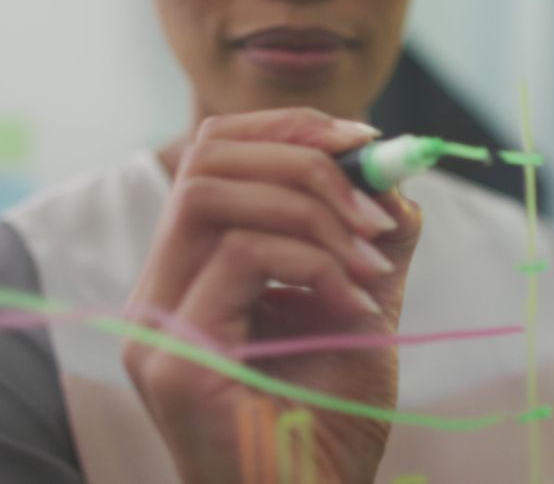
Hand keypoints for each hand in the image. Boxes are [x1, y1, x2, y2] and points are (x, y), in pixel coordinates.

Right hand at [122, 108, 421, 483]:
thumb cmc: (333, 426)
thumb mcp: (361, 314)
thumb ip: (372, 245)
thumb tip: (395, 176)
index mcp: (195, 275)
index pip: (213, 156)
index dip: (287, 129)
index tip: (363, 140)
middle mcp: (161, 292)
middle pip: (207, 159)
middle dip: (306, 162)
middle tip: (376, 207)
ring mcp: (158, 325)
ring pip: (218, 196)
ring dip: (318, 214)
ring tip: (375, 264)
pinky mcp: (176, 357)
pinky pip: (245, 256)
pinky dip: (318, 265)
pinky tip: (359, 308)